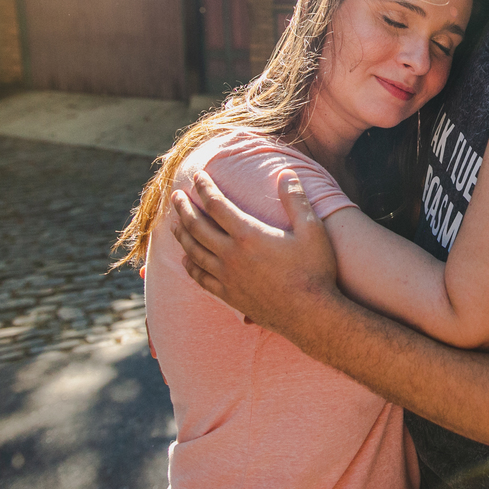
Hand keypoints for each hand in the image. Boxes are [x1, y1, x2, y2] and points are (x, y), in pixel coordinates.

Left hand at [169, 169, 339, 336]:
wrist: (310, 315)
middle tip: (176, 195)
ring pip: (194, 251)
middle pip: (197, 226)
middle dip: (184, 207)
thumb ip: (296, 200)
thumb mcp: (312, 230)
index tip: (197, 175)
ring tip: (174, 223)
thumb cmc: (314, 270)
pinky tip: (186, 259)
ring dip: (181, 234)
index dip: (204, 187)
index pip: (217, 204)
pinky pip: (201, 278)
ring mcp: (227, 277)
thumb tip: (286, 174)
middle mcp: (231, 255)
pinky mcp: (229, 295)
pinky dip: (190, 266)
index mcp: (248, 234)